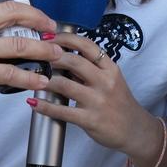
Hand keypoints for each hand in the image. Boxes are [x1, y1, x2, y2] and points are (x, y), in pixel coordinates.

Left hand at [31, 32, 160, 156]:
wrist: (135, 130)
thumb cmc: (119, 102)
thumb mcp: (111, 80)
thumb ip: (90, 69)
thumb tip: (62, 58)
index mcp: (110, 68)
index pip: (87, 46)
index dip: (66, 38)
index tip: (49, 36)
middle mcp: (105, 81)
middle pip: (74, 61)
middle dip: (51, 56)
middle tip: (36, 55)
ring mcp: (98, 101)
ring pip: (65, 85)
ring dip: (45, 80)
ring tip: (31, 77)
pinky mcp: (90, 120)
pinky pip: (63, 111)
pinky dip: (45, 106)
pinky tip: (34, 103)